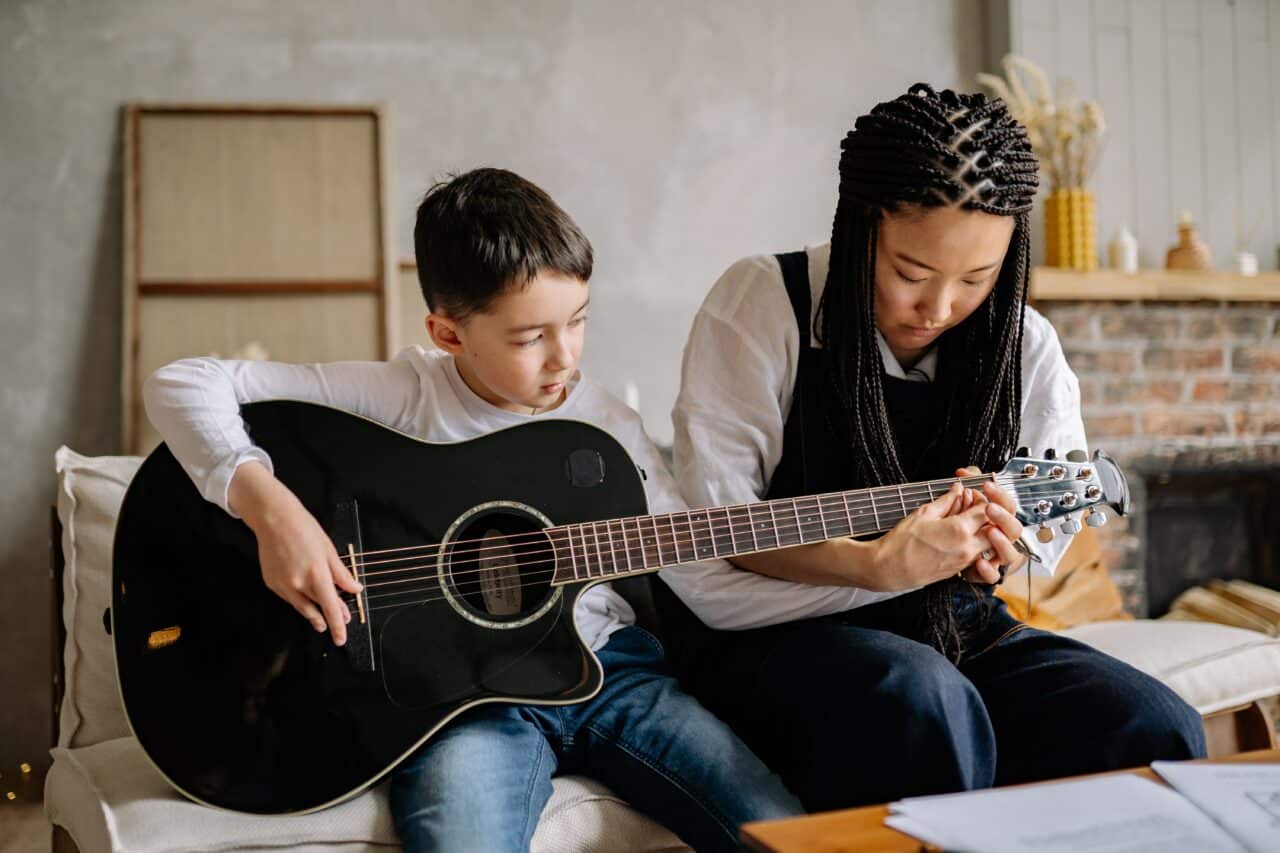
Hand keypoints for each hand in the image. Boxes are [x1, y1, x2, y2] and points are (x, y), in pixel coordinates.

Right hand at [228, 462, 362, 644]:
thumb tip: (355, 588)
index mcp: (317, 574)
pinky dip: (298, 601)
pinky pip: (289, 598)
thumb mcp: (329, 550)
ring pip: (301, 607)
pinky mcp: (271, 583)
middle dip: (328, 619)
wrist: (274, 519)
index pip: (331, 607)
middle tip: (339, 623)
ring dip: (313, 615)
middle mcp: (299, 584)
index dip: (337, 625)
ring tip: (320, 622)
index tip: (341, 638)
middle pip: (317, 609)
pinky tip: (304, 600)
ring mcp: (283, 585)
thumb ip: (342, 574)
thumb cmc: (304, 529)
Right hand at [868, 481, 999, 588]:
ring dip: (982, 530)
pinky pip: (977, 553)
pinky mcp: (960, 569)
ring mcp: (965, 560)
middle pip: (994, 528)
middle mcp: (967, 547)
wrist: (890, 569)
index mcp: (959, 530)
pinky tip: (958, 534)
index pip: (986, 510)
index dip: (980, 499)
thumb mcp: (923, 513)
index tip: (970, 494)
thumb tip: (958, 490)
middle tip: (972, 506)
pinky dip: (974, 541)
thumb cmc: (901, 542)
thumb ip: (946, 501)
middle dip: (988, 515)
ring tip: (964, 520)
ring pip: (988, 542)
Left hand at [953, 466, 1026, 581]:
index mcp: (995, 521)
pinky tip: (979, 562)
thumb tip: (964, 472)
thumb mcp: (954, 503)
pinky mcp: (982, 573)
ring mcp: (992, 557)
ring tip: (990, 532)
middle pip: (1014, 529)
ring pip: (1011, 554)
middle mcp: (998, 539)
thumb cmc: (948, 527)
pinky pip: (993, 576)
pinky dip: (988, 570)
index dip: (1000, 495)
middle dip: (1004, 516)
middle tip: (990, 508)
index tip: (987, 485)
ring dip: (1002, 543)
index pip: (1007, 506)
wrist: (928, 554)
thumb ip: (964, 485)